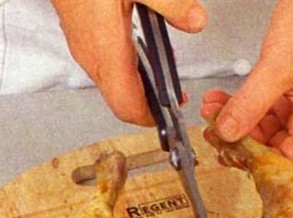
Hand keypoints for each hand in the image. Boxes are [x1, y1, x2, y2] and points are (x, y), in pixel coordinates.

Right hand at [51, 0, 206, 124]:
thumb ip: (171, 4)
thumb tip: (196, 21)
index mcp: (109, 53)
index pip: (128, 108)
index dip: (151, 119)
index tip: (172, 113)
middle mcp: (94, 60)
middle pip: (122, 104)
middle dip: (150, 107)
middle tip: (173, 98)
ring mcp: (86, 52)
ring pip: (114, 90)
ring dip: (139, 91)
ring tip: (162, 80)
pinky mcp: (83, 42)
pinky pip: (107, 73)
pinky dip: (128, 75)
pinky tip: (141, 58)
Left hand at [201, 0, 292, 167]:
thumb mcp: (276, 69)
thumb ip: (249, 105)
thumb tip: (227, 132)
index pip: (291, 162)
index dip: (262, 163)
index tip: (233, 154)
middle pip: (274, 148)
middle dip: (242, 140)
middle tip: (215, 134)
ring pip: (263, 129)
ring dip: (237, 122)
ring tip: (213, 113)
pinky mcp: (287, 94)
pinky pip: (261, 110)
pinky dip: (241, 107)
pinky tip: (222, 101)